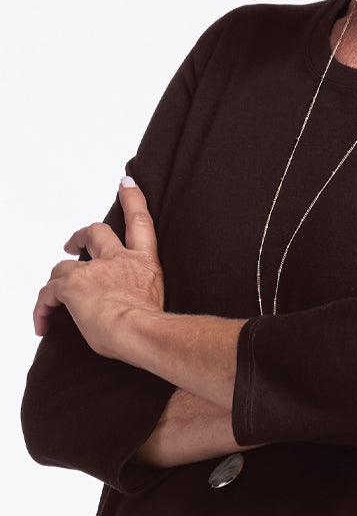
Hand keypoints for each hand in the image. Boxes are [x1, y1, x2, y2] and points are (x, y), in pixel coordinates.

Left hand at [33, 178, 163, 360]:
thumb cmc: (151, 328)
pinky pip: (48, 294)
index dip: (133, 199)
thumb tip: (134, 311)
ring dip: (56, 280)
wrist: (142, 331)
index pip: (140, 222)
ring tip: (51, 300)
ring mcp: (95, 269)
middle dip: (81, 236)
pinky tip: (41, 324)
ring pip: (64, 267)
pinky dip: (42, 308)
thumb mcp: (155, 305)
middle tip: (71, 244)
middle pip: (96, 232)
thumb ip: (141, 298)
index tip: (126, 184)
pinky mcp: (73, 284)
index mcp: (144, 263)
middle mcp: (120, 259)